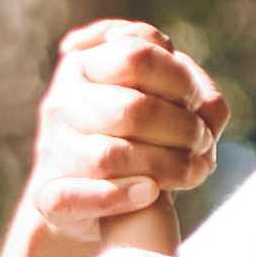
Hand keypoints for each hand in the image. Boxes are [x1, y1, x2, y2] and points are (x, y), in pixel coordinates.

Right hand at [21, 18, 219, 256]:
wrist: (95, 202)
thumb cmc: (137, 138)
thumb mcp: (159, 98)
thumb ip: (187, 85)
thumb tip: (206, 103)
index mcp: (84, 65)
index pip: (136, 54)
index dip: (180, 79)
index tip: (197, 103)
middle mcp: (61, 102)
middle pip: (132, 109)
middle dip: (183, 128)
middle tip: (203, 143)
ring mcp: (53, 149)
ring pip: (111, 155)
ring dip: (166, 166)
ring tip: (193, 172)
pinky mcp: (49, 195)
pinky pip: (78, 196)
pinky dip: (120, 196)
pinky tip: (150, 193)